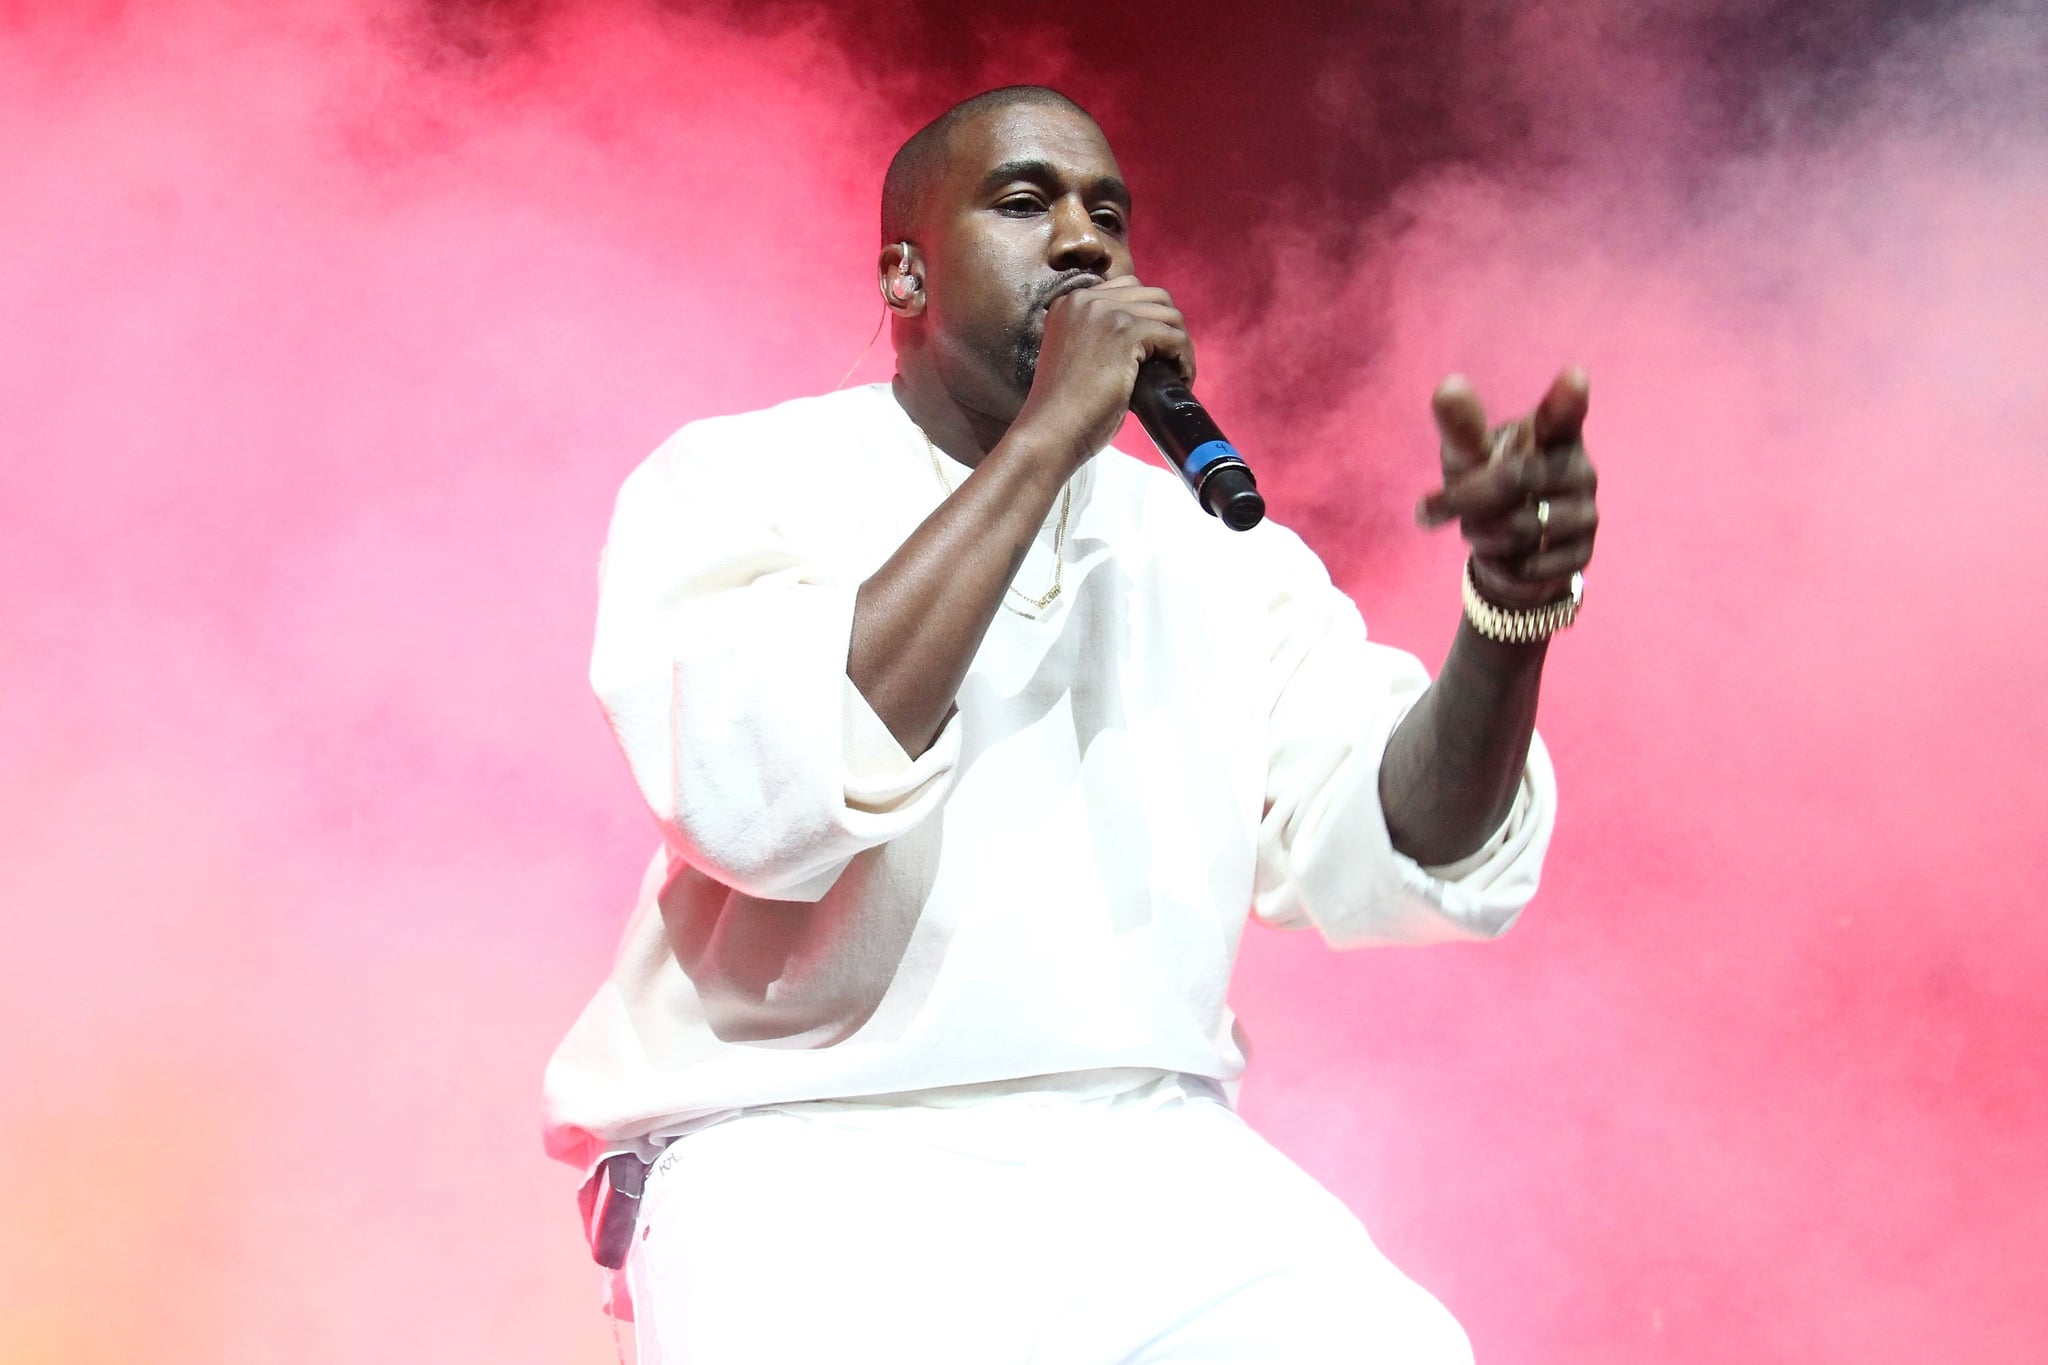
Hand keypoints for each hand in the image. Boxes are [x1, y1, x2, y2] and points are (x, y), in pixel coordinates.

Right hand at [1013, 274, 1193, 470]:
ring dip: (1181, 343)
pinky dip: (1185, 358)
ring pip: (1168, 314)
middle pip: (1153, 296)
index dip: (1150, 319)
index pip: (1128, 289)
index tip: (1157, 351)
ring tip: (1179, 374)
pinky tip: (1181, 379)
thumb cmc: (1066, 411)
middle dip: (1170, 328)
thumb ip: (1103, 339)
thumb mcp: (1080, 358)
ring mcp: (1104, 312)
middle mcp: (1084, 298)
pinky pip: (1173, 336)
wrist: (1051, 432)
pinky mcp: (1124, 331)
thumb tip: (1149, 341)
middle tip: (1172, 364)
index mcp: (1070, 303)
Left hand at [1416, 367, 1598, 609]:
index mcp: (1551, 434)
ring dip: (1480, 535)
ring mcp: (1586, 512)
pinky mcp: (1582, 554)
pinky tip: (1502, 558)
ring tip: (1480, 529)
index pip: (1562, 416)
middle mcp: (1578, 468)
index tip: (1574, 376)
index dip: (1567, 399)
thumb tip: (1448, 385)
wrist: (1505, 550)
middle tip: (1435, 509)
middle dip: (1466, 499)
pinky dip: (1499, 566)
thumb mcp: (1467, 457)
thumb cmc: (1485, 485)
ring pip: (1518, 528)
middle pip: (1513, 480)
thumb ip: (1461, 428)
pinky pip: (1526, 567)